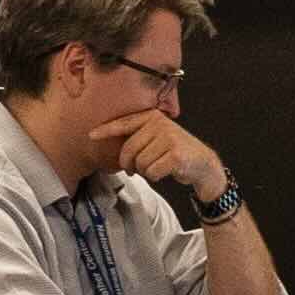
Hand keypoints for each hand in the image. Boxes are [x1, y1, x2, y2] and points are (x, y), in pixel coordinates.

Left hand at [91, 108, 227, 200]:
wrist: (203, 164)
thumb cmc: (175, 153)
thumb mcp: (158, 137)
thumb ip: (139, 137)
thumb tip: (114, 150)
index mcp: (153, 117)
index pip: (125, 123)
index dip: (107, 130)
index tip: (91, 135)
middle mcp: (160, 124)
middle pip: (129, 149)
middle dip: (130, 164)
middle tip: (137, 169)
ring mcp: (169, 138)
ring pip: (140, 162)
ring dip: (145, 171)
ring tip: (157, 167)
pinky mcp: (175, 154)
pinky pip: (152, 172)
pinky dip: (156, 177)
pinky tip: (165, 172)